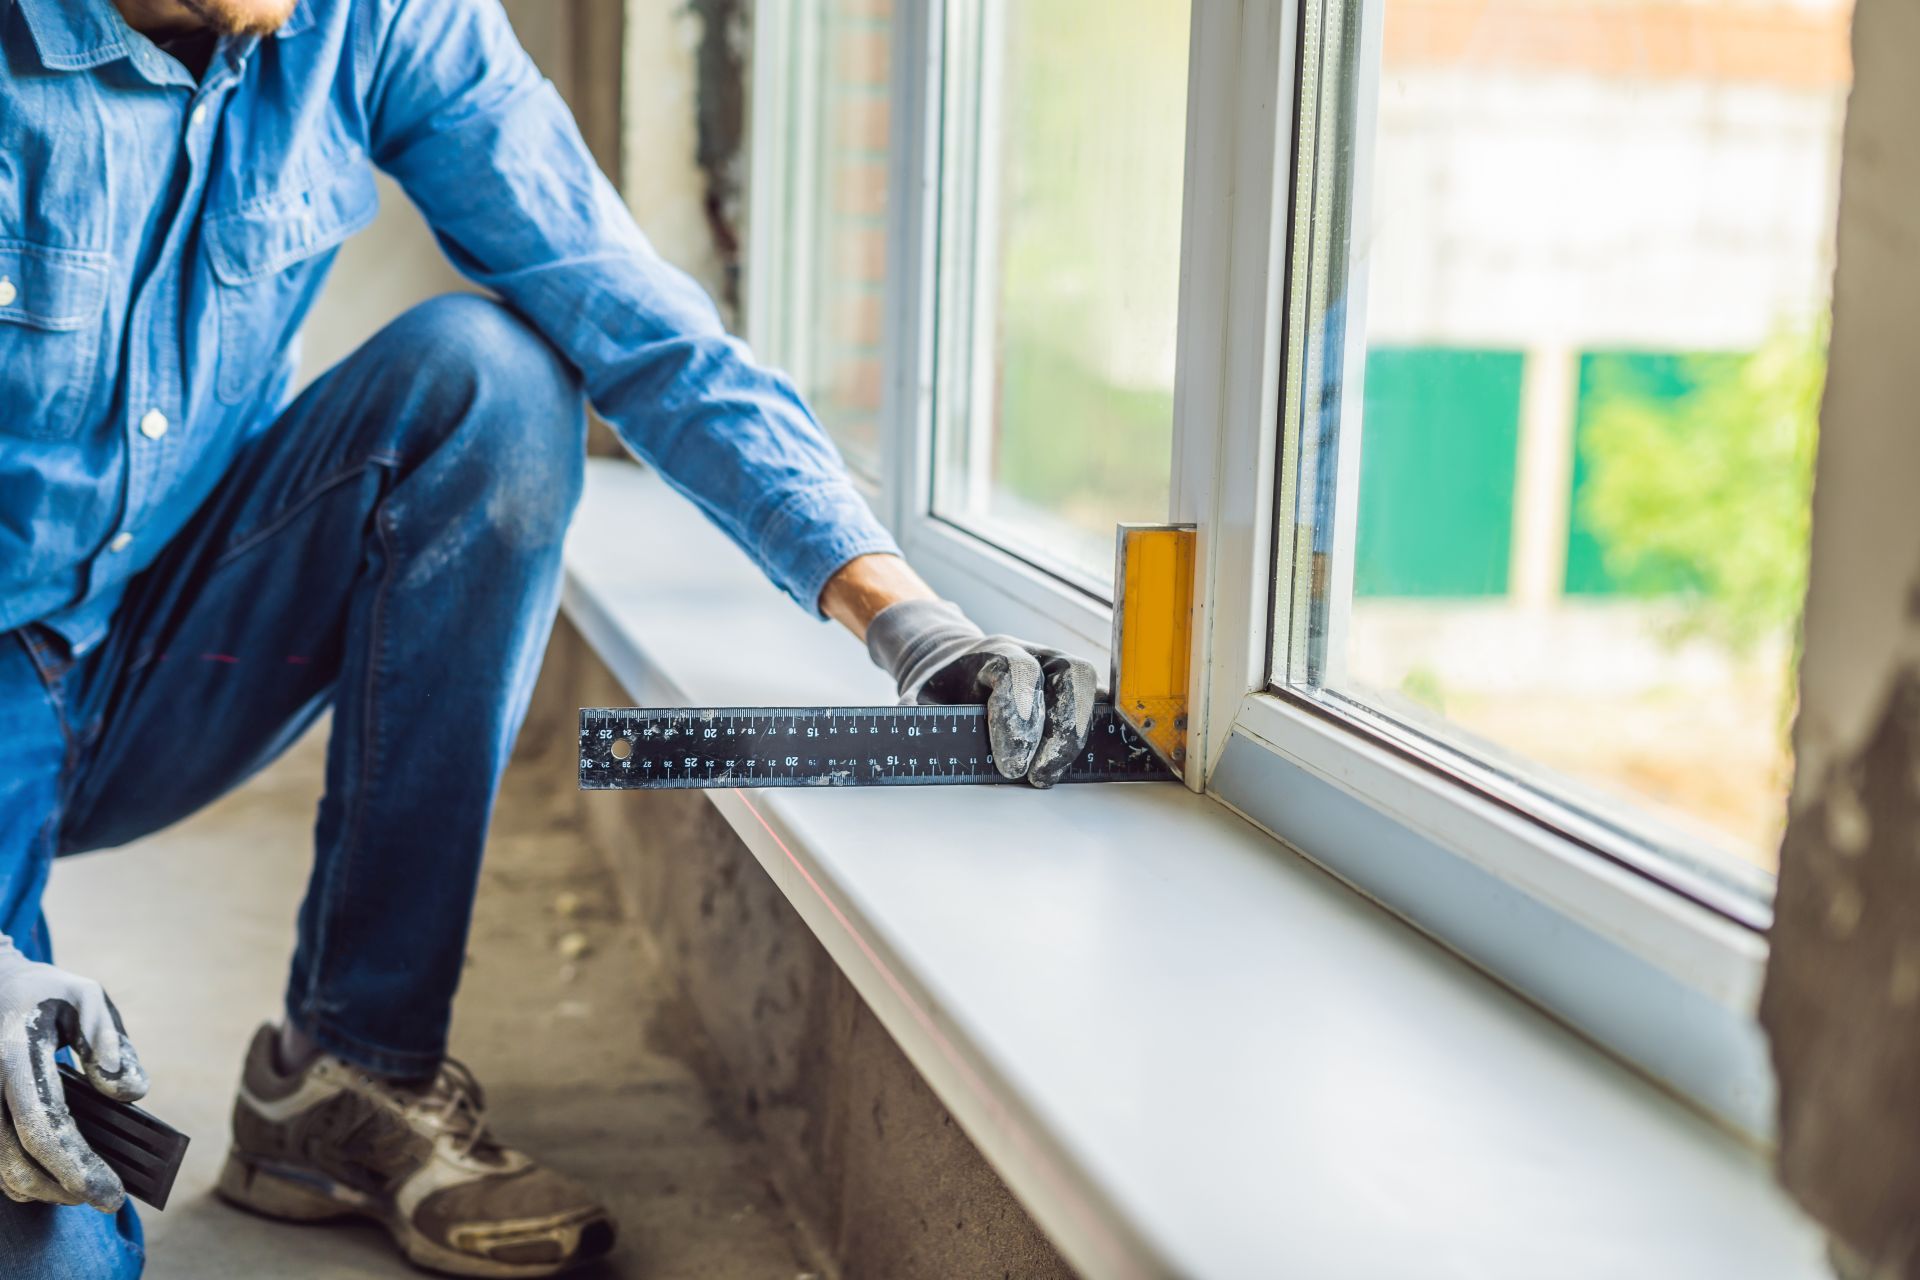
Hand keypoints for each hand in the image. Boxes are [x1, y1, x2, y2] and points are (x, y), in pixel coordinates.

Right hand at [0, 938, 147, 1209]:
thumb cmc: (46, 993)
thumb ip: (110, 1042)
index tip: (111, 1193)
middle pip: (18, 1159)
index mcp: (14, 1052)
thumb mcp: (87, 997)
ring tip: (86, 1188)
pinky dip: (25, 1174)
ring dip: (45, 1187)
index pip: (44, 1124)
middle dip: (65, 1188)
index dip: (77, 1165)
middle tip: (108, 1199)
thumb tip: (129, 1093)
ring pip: (1, 1168)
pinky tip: (57, 1176)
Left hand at [866, 599, 1097, 787]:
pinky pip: (1096, 702)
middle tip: (1039, 776)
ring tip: (1052, 774)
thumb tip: (920, 758)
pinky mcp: (1072, 689)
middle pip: (1068, 673)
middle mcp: (1034, 653)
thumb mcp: (915, 705)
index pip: (1018, 675)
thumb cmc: (938, 691)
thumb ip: (917, 727)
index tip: (1011, 767)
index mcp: (994, 651)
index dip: (1019, 720)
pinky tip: (1079, 762)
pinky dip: (1094, 729)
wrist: (952, 666)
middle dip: (1059, 729)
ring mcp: (1059, 668)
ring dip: (1078, 732)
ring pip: (1088, 685)